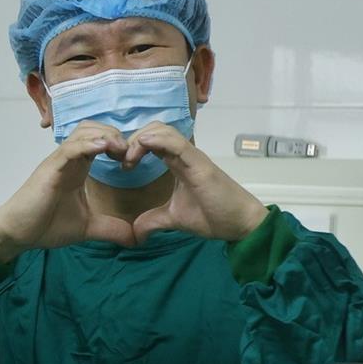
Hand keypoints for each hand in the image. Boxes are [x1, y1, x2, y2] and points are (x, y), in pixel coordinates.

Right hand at [0, 123, 135, 258]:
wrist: (17, 233)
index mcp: (77, 167)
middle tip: (127, 153)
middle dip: (114, 133)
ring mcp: (58, 162)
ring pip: (82, 132)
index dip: (118, 143)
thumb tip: (135, 239)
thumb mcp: (87, 227)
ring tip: (118, 149)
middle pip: (92, 128)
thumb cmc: (45, 225)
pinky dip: (86, 144)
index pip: (99, 139)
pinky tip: (102, 148)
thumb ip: (110, 228)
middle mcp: (68, 159)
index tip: (131, 160)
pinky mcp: (50, 169)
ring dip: (104, 135)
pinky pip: (69, 149)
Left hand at [125, 124, 268, 243]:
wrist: (241, 225)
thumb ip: (153, 221)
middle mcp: (184, 155)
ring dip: (141, 138)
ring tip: (129, 158)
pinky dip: (158, 139)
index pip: (151, 140)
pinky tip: (143, 144)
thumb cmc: (213, 216)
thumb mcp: (174, 218)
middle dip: (132, 139)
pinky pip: (177, 143)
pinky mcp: (200, 164)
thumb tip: (134, 234)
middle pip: (154, 129)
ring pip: (164, 131)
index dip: (132, 145)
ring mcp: (193, 158)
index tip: (121, 164)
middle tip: (121, 159)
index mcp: (177, 163)